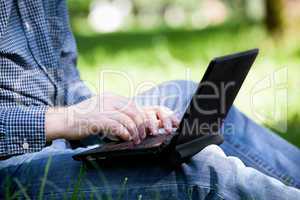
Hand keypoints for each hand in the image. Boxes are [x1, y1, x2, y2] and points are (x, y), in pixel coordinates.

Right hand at [45, 93, 178, 143]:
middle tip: (143, 136)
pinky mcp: (99, 119)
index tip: (145, 127)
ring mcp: (104, 108)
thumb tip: (129, 121)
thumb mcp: (100, 108)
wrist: (64, 120)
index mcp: (111, 96)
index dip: (141, 117)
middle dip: (141, 125)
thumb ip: (114, 111)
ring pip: (128, 120)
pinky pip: (118, 127)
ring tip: (135, 140)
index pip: (133, 105)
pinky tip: (126, 139)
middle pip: (134, 111)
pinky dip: (125, 134)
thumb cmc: (82, 118)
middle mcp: (109, 100)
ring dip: (135, 132)